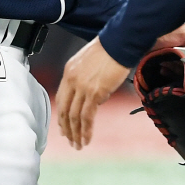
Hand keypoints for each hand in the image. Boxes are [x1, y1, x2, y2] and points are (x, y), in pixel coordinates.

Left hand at [56, 21, 184, 149]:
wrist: (122, 40)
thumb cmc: (114, 46)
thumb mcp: (96, 59)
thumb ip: (90, 75)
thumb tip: (98, 90)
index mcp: (71, 69)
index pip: (62, 96)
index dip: (62, 113)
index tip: (65, 125)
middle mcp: (73, 78)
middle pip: (65, 109)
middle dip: (67, 127)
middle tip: (71, 139)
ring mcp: (82, 86)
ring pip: (74, 116)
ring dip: (76, 133)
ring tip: (79, 144)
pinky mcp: (94, 93)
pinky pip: (86, 117)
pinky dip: (86, 130)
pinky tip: (87, 139)